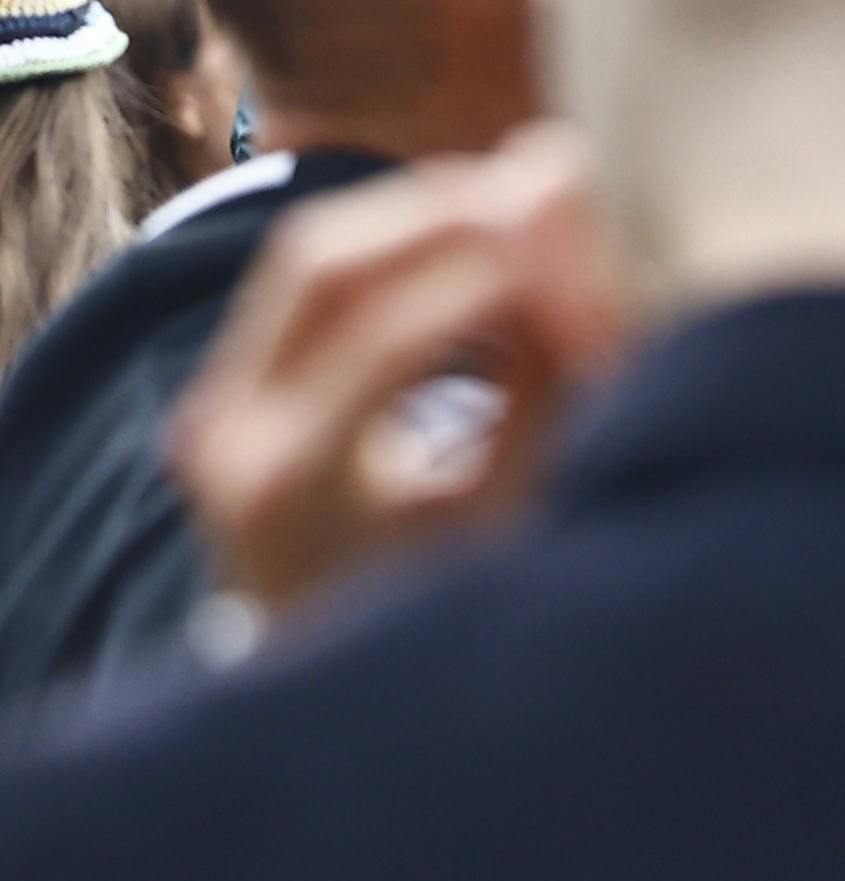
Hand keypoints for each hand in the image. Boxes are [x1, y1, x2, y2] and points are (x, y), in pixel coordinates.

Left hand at [169, 130, 625, 629]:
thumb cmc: (437, 620)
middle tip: (544, 187)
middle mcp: (226, 432)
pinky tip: (477, 258)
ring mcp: (214, 406)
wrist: (330, 693)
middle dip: (442, 213)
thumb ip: (545, 402)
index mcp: (289, 482)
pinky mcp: (229, 390)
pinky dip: (399, 255)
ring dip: (419, 221)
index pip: (387, 335)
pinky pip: (311, 286)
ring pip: (312, 258)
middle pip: (323, 264)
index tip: (580, 236)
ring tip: (519, 215)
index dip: (491, 273)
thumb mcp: (503, 522)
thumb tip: (595, 277)